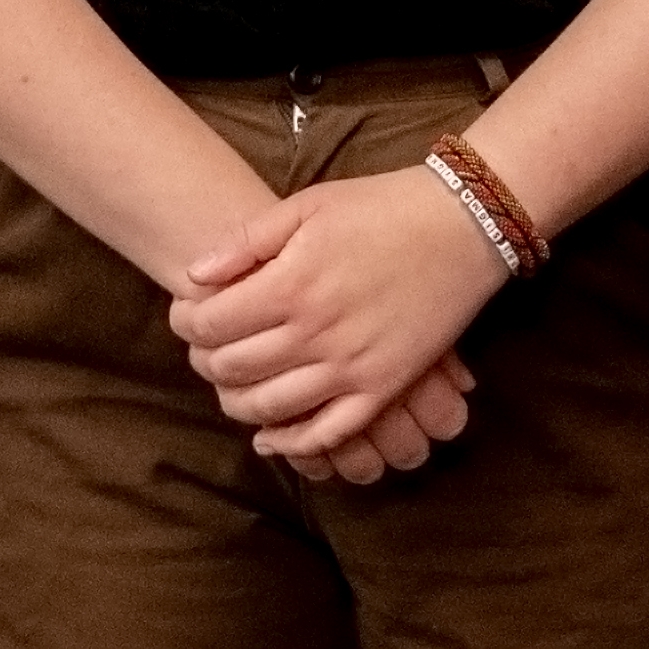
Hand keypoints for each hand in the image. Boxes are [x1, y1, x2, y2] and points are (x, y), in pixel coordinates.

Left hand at [169, 164, 508, 469]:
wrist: (462, 226)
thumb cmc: (381, 207)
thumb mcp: (308, 205)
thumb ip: (246, 241)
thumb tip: (194, 275)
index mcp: (293, 285)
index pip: (210, 324)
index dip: (186, 323)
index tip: (185, 314)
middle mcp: (317, 333)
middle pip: (233, 368)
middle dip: (204, 360)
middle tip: (203, 347)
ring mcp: (352, 368)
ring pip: (271, 408)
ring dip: (237, 402)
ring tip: (229, 384)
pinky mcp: (383, 387)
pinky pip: (328, 433)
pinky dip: (292, 444)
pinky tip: (270, 437)